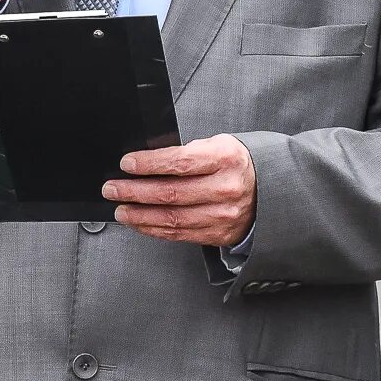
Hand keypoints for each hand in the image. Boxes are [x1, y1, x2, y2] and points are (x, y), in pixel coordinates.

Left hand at [103, 135, 256, 247]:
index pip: (180, 162)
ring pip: (172, 218)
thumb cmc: (235, 164)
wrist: (268, 190)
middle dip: (135, 191)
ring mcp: (223, 215)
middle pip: (172, 193)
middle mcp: (225, 189)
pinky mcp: (218, 234)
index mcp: (225, 159)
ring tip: (121, 209)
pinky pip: (179, 234)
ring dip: (140, 215)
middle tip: (112, 188)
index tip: (127, 164)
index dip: (149, 164)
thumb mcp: (217, 146)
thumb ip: (186, 153)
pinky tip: (139, 222)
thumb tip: (145, 163)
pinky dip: (154, 229)